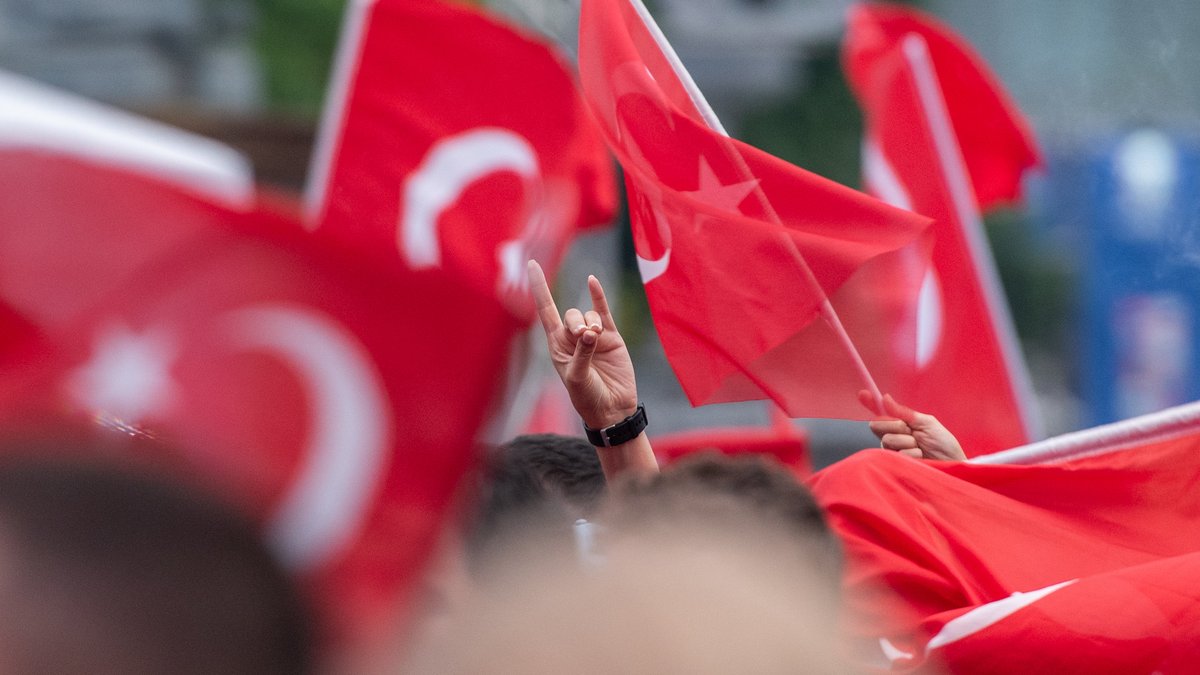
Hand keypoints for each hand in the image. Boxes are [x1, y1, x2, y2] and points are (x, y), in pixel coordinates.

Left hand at [528, 260, 637, 429]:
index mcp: (556, 345)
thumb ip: (581, 353)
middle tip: (584, 338)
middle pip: (569, 314)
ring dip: (590, 322)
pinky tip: (592, 281)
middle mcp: (572, 337)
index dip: (538, 287)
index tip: (531, 262)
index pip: (544, 310)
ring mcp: (593, 336)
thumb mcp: (577, 377)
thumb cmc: (587, 397)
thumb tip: (590, 331)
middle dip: (576, 322)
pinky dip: (598, 295)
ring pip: (588, 314)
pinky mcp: (611, 337)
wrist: (612, 409)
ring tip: (595, 339)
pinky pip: (603, 311)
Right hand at [859, 391, 965, 461]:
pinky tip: (921, 458)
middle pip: (877, 425)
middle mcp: (893, 437)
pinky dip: (912, 454)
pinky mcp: (895, 465)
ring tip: (920, 448)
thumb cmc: (943, 444)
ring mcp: (893, 452)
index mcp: (900, 425)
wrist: (953, 463)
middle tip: (912, 432)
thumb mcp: (926, 422)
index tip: (863, 394)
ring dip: (907, 442)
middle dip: (895, 425)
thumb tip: (885, 398)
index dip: (871, 403)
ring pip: (887, 440)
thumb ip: (904, 413)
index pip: (881, 413)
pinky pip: (896, 453)